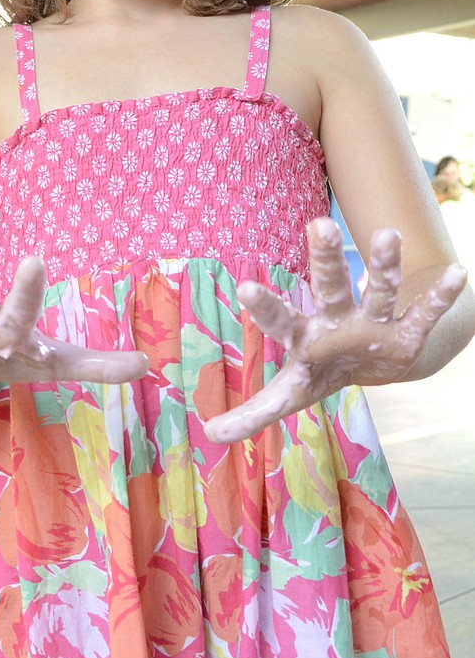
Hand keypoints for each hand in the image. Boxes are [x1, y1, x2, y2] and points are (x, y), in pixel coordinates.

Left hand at [203, 217, 467, 443]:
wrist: (378, 361)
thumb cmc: (325, 370)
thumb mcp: (291, 391)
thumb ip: (253, 411)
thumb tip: (208, 434)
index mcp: (305, 335)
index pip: (281, 319)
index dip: (265, 306)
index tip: (245, 287)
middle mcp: (338, 319)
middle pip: (329, 285)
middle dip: (325, 258)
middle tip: (319, 223)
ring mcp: (374, 322)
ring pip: (379, 290)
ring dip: (384, 265)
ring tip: (388, 234)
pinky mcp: (408, 334)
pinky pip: (426, 313)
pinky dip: (441, 297)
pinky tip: (459, 274)